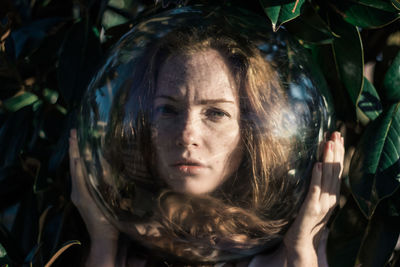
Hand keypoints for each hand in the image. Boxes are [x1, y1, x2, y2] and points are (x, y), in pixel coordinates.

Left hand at [69, 129, 118, 265]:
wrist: (104, 237)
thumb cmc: (104, 220)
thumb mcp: (97, 200)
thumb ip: (90, 183)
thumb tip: (86, 163)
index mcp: (80, 190)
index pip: (76, 165)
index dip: (75, 149)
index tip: (74, 134)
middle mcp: (77, 190)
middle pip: (74, 165)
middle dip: (73, 148)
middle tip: (73, 132)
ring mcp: (79, 194)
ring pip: (76, 170)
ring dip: (76, 155)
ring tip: (77, 142)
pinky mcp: (84, 197)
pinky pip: (80, 177)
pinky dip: (81, 165)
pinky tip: (85, 161)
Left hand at [283, 131, 343, 265]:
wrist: (300, 243)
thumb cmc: (303, 220)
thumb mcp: (311, 199)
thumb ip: (315, 185)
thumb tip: (313, 165)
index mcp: (331, 195)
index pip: (337, 170)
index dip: (338, 153)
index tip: (338, 136)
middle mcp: (331, 198)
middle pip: (336, 171)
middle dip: (336, 151)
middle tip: (336, 133)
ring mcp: (322, 204)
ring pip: (328, 178)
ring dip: (329, 159)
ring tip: (329, 143)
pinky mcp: (311, 209)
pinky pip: (315, 191)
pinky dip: (317, 177)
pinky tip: (317, 165)